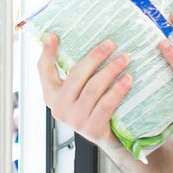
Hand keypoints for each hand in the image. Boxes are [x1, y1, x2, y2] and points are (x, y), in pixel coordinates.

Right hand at [37, 33, 131, 157]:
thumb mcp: (78, 90)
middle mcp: (59, 108)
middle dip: (95, 57)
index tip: (52, 35)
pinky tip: (127, 79)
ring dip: (110, 71)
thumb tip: (86, 41)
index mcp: (52, 95)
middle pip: (76, 76)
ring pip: (93, 89)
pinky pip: (106, 104)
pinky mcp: (92, 129)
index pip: (44, 71)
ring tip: (124, 59)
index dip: (47, 53)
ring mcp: (75, 120)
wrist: (105, 136)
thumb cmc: (91, 107)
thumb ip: (77, 72)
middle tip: (110, 44)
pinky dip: (118, 90)